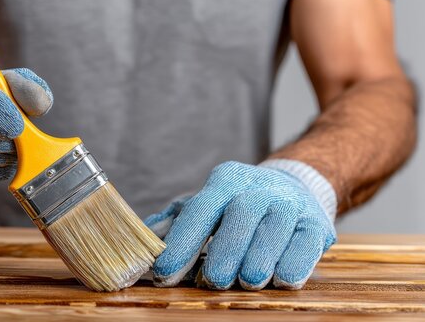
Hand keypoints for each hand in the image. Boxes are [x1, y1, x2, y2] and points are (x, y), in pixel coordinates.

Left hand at [145, 160, 336, 289]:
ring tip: (248, 281)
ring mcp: (289, 203)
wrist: (292, 188)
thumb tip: (145, 237)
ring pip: (275, 228)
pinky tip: (283, 279)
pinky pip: (307, 242)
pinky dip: (296, 263)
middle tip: (215, 280)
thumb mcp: (206, 204)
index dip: (182, 242)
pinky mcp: (316, 222)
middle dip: (226, 250)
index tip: (165, 274)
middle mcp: (258, 187)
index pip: (200, 210)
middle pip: (241, 215)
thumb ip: (176, 220)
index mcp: (225, 180)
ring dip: (260, 258)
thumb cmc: (237, 205)